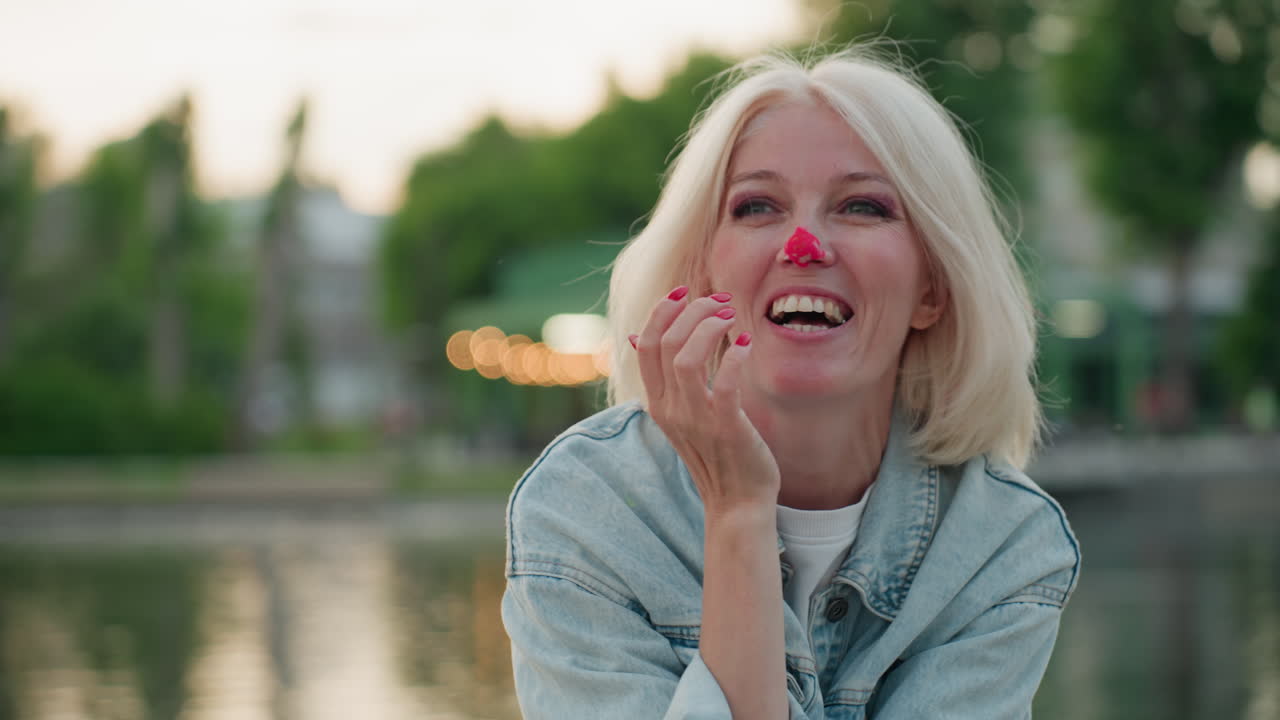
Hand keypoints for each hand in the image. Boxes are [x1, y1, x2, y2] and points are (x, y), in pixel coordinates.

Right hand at [630, 286, 780, 514]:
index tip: (684, 293)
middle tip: (720, 302)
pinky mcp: (726, 427)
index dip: (661, 312)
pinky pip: (724, 382)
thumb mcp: (681, 415)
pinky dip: (735, 357)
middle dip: (691, 311)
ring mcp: (696, 419)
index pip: (644, 345)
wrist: (738, 505)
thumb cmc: (717, 455)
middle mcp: (670, 409)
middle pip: (664, 344)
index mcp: (658, 403)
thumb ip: (664, 379)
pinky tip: (747, 344)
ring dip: (709, 328)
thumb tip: (634, 338)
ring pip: (686, 358)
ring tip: (732, 317)